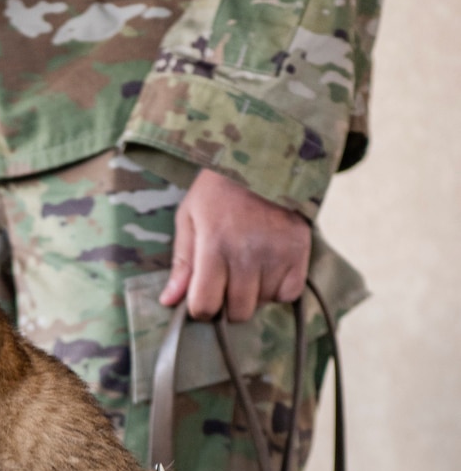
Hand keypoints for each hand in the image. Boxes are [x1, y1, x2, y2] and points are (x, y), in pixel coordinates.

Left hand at [160, 168, 310, 323]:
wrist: (266, 159)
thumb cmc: (218, 190)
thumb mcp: (190, 217)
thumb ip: (182, 263)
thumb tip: (169, 302)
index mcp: (214, 247)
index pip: (205, 306)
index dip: (201, 306)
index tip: (203, 292)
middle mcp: (247, 255)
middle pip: (237, 312)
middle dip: (228, 302)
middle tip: (227, 277)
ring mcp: (277, 255)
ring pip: (263, 304)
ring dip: (254, 293)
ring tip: (249, 265)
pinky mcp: (300, 252)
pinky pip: (289, 294)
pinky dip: (279, 289)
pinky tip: (270, 268)